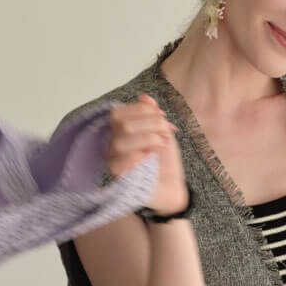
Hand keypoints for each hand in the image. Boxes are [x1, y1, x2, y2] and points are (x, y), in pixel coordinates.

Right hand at [105, 93, 188, 216]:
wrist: (173, 188)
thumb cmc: (164, 161)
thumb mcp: (162, 132)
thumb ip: (153, 114)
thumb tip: (144, 97)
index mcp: (118, 133)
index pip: (116, 114)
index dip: (140, 110)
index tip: (162, 115)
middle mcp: (111, 148)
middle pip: (121, 125)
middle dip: (150, 123)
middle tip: (167, 129)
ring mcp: (113, 165)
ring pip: (120, 142)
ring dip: (148, 138)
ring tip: (163, 143)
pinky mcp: (119, 182)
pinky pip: (119, 165)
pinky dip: (137, 156)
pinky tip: (150, 155)